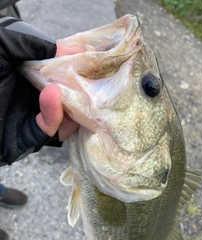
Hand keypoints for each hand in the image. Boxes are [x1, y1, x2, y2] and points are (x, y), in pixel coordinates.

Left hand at [0, 17, 78, 164]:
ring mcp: (30, 117)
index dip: (77, 68)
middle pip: (69, 97)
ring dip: (74, 103)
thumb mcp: (6, 43)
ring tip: (79, 88)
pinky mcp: (26, 136)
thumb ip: (36, 43)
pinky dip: (54, 114)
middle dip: (81, 89)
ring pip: (65, 117)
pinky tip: (54, 95)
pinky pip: (47, 129)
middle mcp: (33, 97)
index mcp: (29, 76)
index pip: (61, 74)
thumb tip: (71, 51)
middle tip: (94, 79)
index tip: (90, 61)